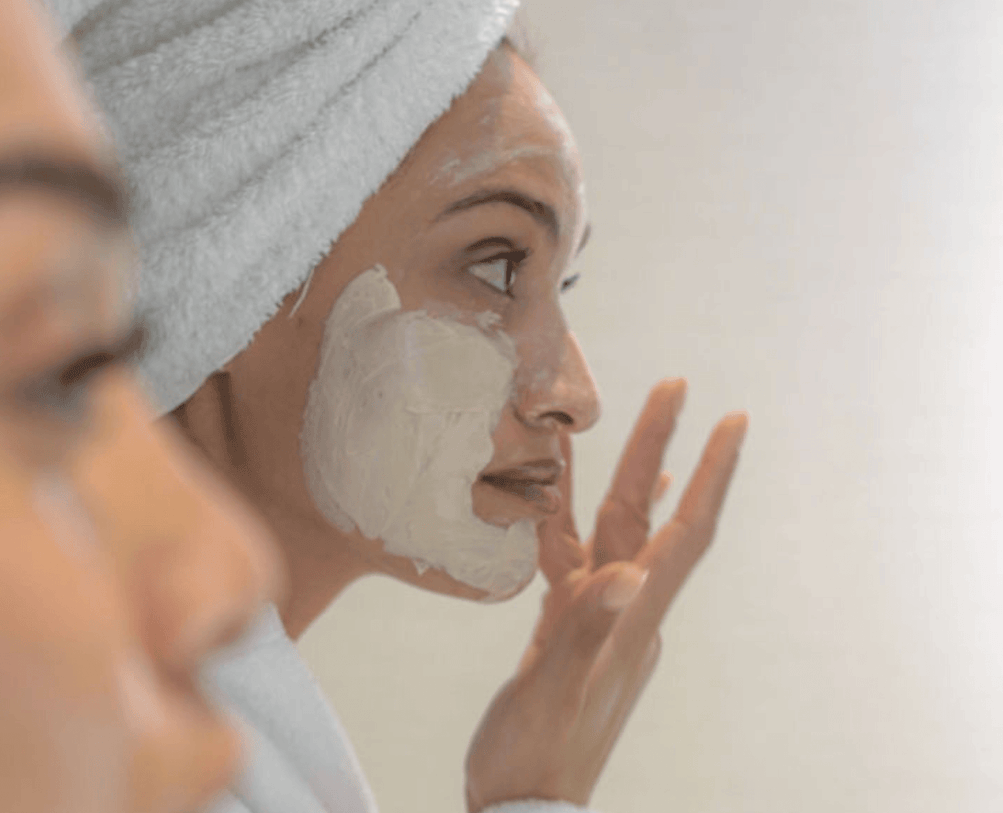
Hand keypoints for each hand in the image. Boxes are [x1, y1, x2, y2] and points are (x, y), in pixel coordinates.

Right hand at [464, 379, 747, 810]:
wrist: (522, 802)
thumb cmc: (537, 752)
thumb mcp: (558, 691)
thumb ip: (585, 632)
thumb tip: (626, 578)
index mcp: (632, 620)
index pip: (684, 534)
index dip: (709, 476)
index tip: (732, 421)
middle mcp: (623, 612)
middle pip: (647, 516)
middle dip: (661, 450)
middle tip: (673, 385)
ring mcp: (594, 621)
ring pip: (604, 532)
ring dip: (608, 478)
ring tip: (599, 424)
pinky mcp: (563, 633)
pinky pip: (569, 560)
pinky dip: (565, 522)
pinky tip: (561, 503)